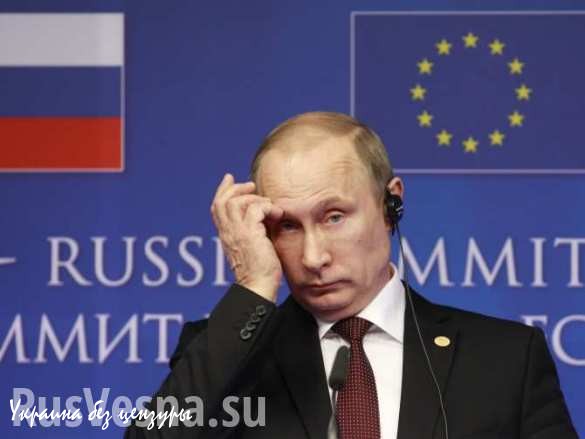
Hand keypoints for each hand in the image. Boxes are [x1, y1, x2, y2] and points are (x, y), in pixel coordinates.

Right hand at [210, 173, 284, 301]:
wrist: (259, 287)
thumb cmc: (260, 271)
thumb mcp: (253, 245)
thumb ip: (253, 230)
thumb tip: (263, 216)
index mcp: (226, 235)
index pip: (217, 207)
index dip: (222, 190)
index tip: (230, 178)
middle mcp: (228, 233)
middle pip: (221, 201)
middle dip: (236, 188)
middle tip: (251, 185)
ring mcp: (237, 234)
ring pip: (235, 202)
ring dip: (254, 198)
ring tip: (269, 206)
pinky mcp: (250, 235)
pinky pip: (254, 210)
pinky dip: (267, 207)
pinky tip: (277, 214)